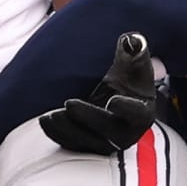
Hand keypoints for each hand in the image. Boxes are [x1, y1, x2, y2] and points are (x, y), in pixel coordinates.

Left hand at [39, 32, 160, 154]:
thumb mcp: (134, 64)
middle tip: (69, 103)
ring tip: (51, 115)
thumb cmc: (129, 79)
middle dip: (87, 117)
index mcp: (141, 113)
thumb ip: (135, 50)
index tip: (112, 101)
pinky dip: (57, 134)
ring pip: (86, 141)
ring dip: (67, 130)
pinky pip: (71, 144)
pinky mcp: (87, 146)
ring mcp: (105, 143)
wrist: (118, 98)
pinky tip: (45, 120)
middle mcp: (125, 133)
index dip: (126, 108)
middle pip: (107, 130)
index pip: (136, 113)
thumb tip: (131, 39)